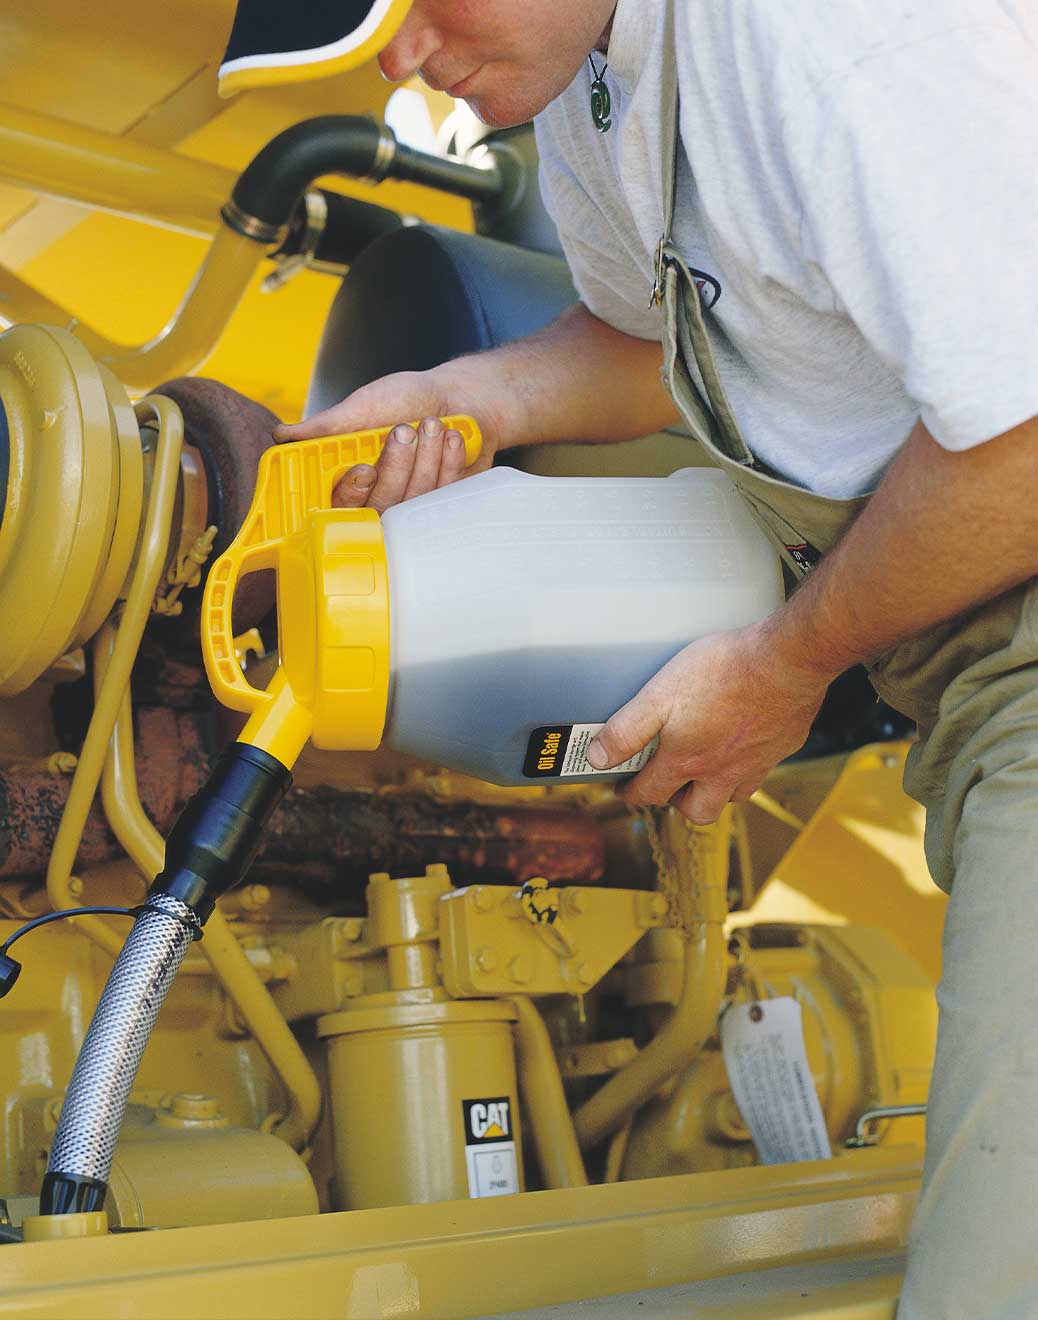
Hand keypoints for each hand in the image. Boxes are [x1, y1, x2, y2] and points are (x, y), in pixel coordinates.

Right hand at [273, 364, 505, 511]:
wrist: (462, 396)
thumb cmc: (409, 397)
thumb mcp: (365, 404)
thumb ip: (328, 425)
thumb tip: (282, 435)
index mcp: (354, 473)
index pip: (341, 504)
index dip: (352, 492)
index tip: (365, 469)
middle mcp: (383, 493)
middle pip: (383, 504)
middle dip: (397, 465)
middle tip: (405, 429)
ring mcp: (415, 501)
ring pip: (416, 498)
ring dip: (427, 456)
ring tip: (433, 422)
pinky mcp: (447, 500)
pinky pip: (445, 493)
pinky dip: (449, 460)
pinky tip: (451, 436)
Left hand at [585, 621, 831, 823]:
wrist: (786, 659)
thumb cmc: (723, 670)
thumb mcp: (658, 695)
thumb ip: (626, 730)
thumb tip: (597, 758)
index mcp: (687, 759)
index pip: (651, 792)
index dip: (632, 794)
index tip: (625, 790)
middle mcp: (722, 770)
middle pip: (696, 810)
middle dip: (676, 803)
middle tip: (667, 784)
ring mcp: (756, 762)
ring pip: (732, 797)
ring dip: (714, 791)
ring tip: (704, 771)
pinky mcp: (782, 746)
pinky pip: (761, 771)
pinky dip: (746, 769)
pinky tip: (742, 748)